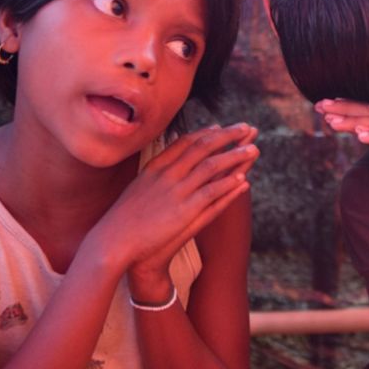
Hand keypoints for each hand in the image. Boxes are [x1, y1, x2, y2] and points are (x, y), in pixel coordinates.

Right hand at [80, 123, 259, 280]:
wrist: (113, 242)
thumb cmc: (124, 219)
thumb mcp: (137, 188)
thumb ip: (153, 176)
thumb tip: (163, 169)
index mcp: (155, 167)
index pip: (185, 142)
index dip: (206, 133)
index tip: (220, 127)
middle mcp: (167, 175)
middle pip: (203, 148)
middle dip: (228, 136)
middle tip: (247, 128)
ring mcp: (177, 192)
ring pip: (212, 167)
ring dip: (235, 156)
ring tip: (254, 149)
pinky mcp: (185, 211)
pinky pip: (212, 193)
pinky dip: (228, 184)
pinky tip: (243, 178)